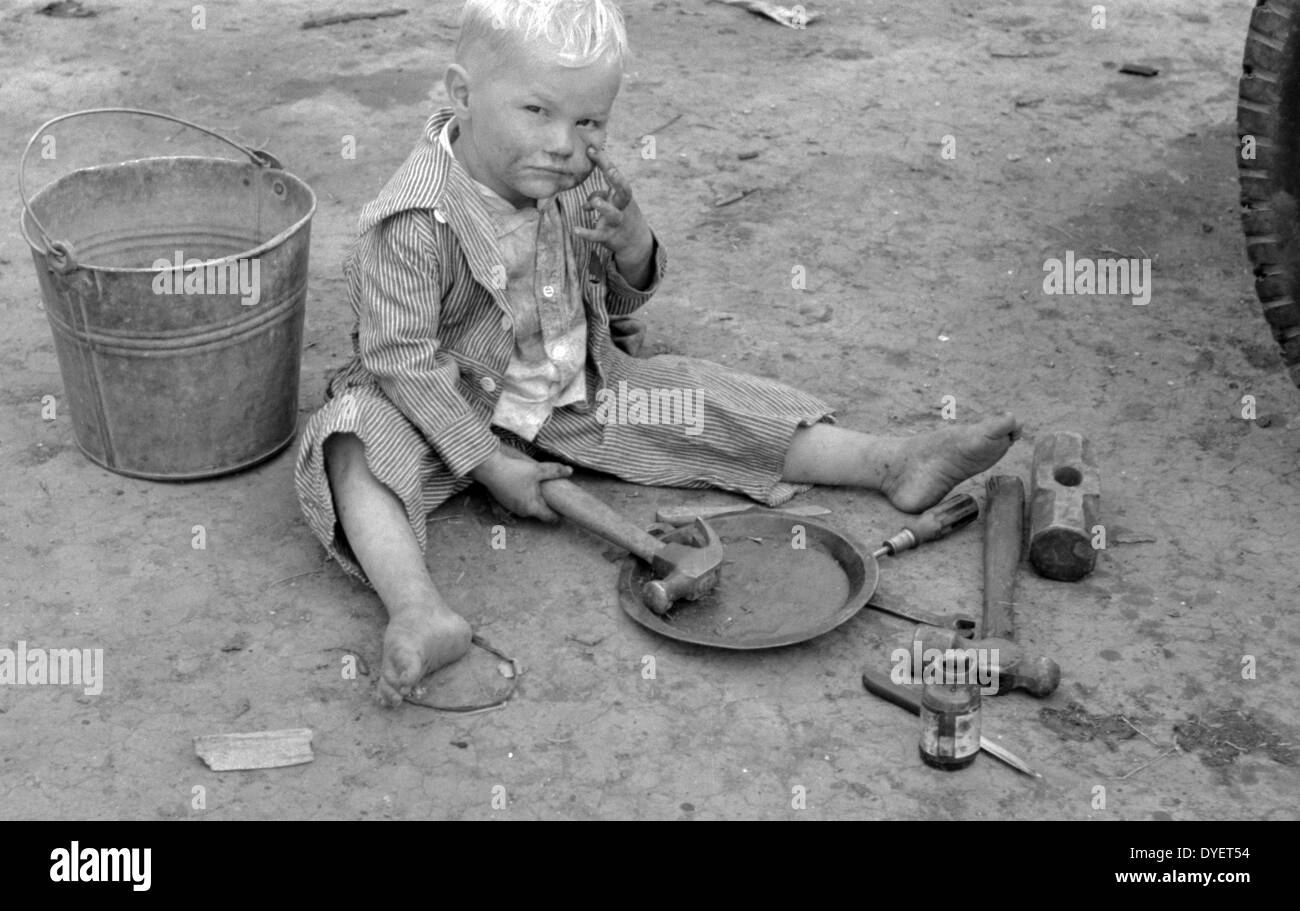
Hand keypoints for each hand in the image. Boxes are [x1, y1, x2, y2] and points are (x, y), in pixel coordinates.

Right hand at [469, 446, 572, 521]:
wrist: (490, 469)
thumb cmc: (514, 471)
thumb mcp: (538, 470)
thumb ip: (555, 471)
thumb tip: (570, 471)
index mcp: (532, 507)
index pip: (549, 518)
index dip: (558, 516)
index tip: (563, 512)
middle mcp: (522, 511)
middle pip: (538, 512)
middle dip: (545, 505)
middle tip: (552, 495)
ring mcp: (511, 507)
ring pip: (528, 507)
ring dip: (533, 500)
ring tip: (538, 488)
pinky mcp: (504, 501)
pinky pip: (518, 502)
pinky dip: (523, 496)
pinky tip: (524, 485)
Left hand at [571, 145, 653, 271]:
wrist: (635, 242)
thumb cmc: (622, 215)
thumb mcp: (614, 203)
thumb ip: (601, 195)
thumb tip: (588, 200)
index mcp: (622, 195)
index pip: (615, 175)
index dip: (604, 162)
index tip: (591, 149)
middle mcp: (622, 206)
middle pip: (624, 192)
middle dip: (618, 181)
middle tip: (611, 170)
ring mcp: (616, 222)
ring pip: (613, 214)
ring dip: (604, 207)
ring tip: (595, 202)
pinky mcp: (608, 236)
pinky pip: (597, 235)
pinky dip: (586, 233)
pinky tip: (574, 229)